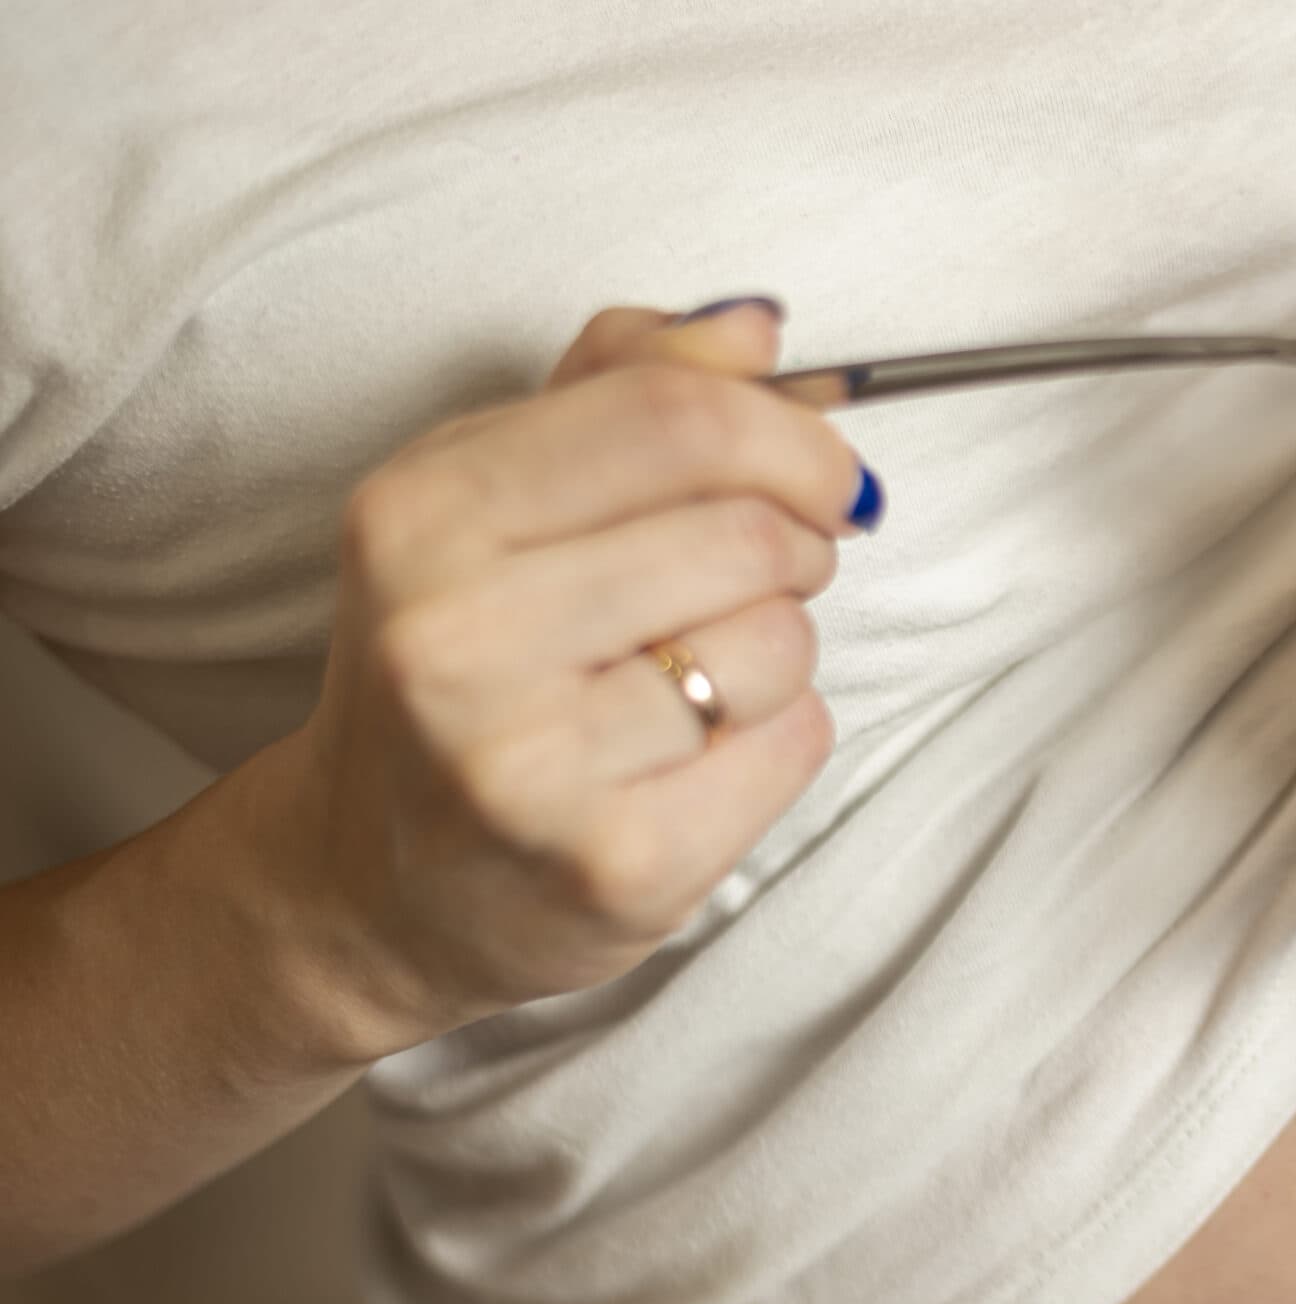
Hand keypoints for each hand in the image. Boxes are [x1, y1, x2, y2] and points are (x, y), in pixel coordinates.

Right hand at [269, 298, 869, 1054]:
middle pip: (748, 534)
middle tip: (765, 573)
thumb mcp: (490, 498)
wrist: (373, 884)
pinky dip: (779, 737)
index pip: (674, 421)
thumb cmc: (461, 664)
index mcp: (421, 518)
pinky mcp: (619, 867)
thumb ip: (621, 392)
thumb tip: (756, 329)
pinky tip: (695, 756)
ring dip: (781, 649)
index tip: (824, 471)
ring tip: (698, 675)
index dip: (792, 437)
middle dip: (797, 544)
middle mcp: (458, 641)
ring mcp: (533, 769)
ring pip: (781, 646)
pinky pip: (793, 746)